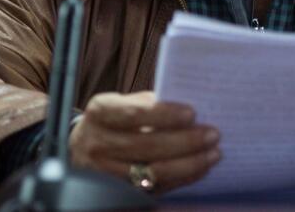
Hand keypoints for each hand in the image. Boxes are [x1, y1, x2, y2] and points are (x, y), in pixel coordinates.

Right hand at [69, 91, 220, 193]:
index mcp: (100, 113)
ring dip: (189, 163)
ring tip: (213, 153)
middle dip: (185, 141)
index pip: (133, 114)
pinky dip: (182, 178)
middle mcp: (98, 143)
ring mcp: (106, 172)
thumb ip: (147, 103)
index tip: (192, 113)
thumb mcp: (120, 103)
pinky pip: (156, 188)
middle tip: (212, 134)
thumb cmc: (112, 119)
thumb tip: (189, 109)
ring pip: (153, 171)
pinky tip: (200, 168)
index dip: (163, 115)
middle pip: (147, 145)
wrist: (81, 147)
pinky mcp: (119, 192)